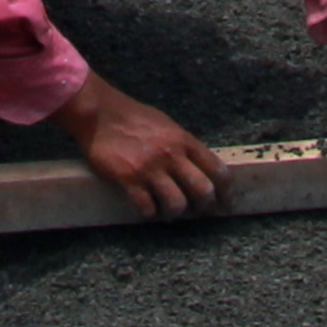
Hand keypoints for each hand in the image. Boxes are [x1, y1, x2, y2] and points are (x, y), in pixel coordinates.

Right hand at [51, 73, 223, 219]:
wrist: (100, 113)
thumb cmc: (133, 117)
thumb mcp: (167, 126)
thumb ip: (184, 146)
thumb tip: (199, 168)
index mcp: (184, 140)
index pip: (217, 170)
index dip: (226, 192)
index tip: (226, 204)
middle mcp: (171, 154)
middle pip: (203, 191)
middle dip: (204, 207)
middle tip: (198, 212)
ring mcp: (151, 168)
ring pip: (177, 204)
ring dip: (174, 212)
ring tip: (166, 210)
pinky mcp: (129, 179)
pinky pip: (147, 208)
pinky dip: (148, 213)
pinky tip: (146, 208)